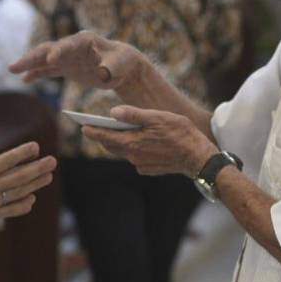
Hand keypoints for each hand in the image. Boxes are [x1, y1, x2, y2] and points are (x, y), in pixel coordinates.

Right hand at [0, 129, 57, 234]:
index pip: (7, 160)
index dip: (23, 153)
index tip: (35, 146)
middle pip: (19, 176)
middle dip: (38, 168)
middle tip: (53, 161)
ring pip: (19, 192)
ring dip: (35, 184)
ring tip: (48, 177)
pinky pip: (10, 210)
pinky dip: (23, 205)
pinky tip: (32, 199)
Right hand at [9, 31, 143, 90]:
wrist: (123, 67)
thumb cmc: (124, 62)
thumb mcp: (120, 65)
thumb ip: (111, 67)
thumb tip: (103, 73)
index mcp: (85, 40)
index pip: (68, 45)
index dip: (59, 52)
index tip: (50, 59)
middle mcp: (72, 46)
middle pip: (48, 49)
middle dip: (32, 57)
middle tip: (15, 66)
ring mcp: (67, 56)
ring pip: (44, 59)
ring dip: (29, 64)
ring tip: (12, 70)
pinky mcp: (66, 67)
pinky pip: (48, 70)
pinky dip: (37, 74)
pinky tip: (25, 80)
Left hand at [81, 106, 218, 177]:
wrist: (198, 158)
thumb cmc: (180, 133)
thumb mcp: (157, 117)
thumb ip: (134, 114)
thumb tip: (113, 113)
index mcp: (132, 142)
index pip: (105, 136)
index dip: (92, 130)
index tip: (82, 126)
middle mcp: (133, 156)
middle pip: (111, 145)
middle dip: (103, 136)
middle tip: (95, 127)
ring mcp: (141, 164)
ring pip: (124, 151)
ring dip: (119, 142)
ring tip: (118, 131)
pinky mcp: (149, 169)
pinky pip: (136, 157)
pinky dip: (134, 149)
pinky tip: (141, 141)